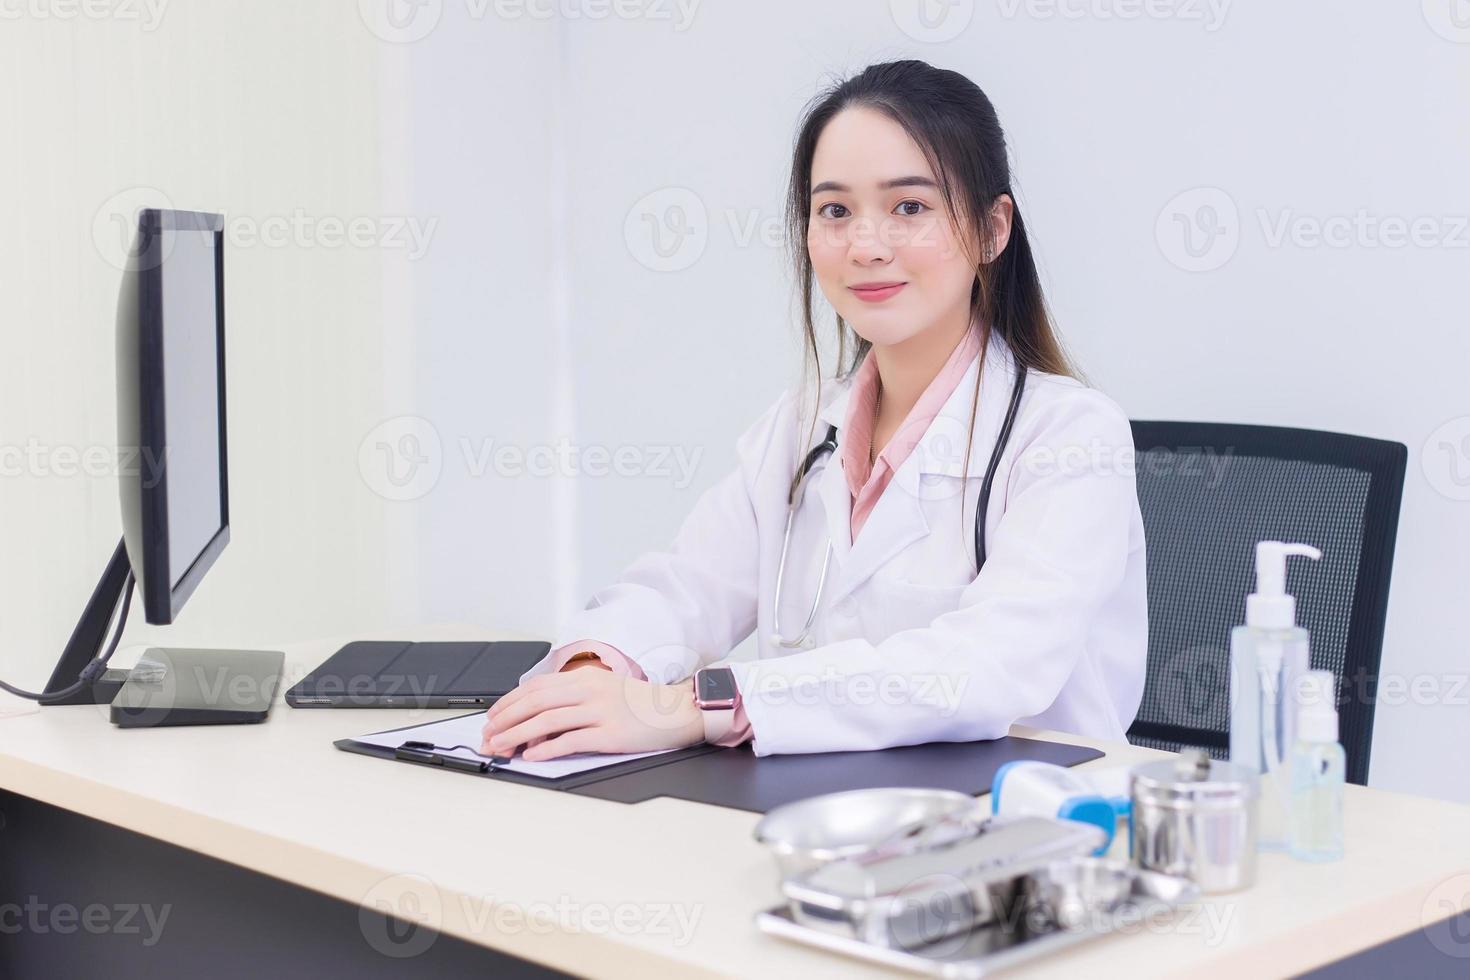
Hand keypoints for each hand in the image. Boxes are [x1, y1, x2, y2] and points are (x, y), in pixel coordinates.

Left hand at [481, 670, 701, 760]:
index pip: (536, 686)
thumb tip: (536, 717)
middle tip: (488, 735)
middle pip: (536, 701)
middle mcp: (590, 690)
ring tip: (501, 746)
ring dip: (518, 735)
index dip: (509, 702)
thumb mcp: (604, 689)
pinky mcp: (611, 733)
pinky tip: (532, 756)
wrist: (677, 712)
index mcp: (585, 678)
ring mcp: (601, 711)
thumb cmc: (639, 705)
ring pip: (547, 720)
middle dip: (506, 720)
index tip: (492, 717)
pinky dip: (547, 748)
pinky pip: (571, 740)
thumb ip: (573, 697)